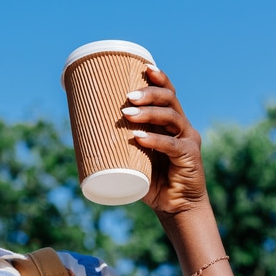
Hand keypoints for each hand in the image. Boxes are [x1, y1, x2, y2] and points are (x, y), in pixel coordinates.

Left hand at [124, 67, 207, 214]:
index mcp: (171, 123)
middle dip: (149, 93)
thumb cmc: (153, 181)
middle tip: (127, 96)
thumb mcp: (135, 158)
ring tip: (128, 114)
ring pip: (171, 117)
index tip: (145, 67)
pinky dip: (155, 140)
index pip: (169, 93)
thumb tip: (84, 132)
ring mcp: (188, 140)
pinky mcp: (190, 157)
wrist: (177, 208)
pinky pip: (172, 145)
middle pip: (170, 100)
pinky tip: (140, 138)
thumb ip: (121, 144)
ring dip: (148, 113)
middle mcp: (182, 127)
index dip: (159, 78)